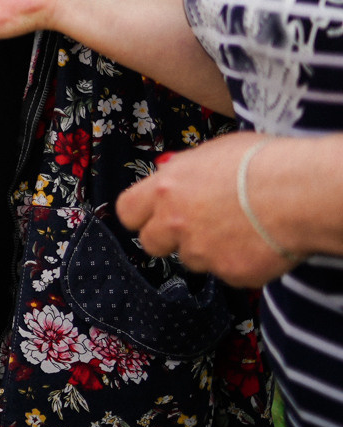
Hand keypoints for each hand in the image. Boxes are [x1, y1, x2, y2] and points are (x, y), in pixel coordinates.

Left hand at [117, 134, 297, 287]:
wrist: (298, 193)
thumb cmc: (263, 163)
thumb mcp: (212, 153)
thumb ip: (184, 170)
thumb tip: (172, 172)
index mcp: (166, 188)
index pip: (127, 211)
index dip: (140, 215)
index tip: (152, 216)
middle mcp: (175, 222)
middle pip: (151, 243)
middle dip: (169, 239)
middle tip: (196, 228)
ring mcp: (201, 251)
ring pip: (192, 259)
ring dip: (208, 250)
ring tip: (239, 230)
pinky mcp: (229, 273)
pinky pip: (227, 273)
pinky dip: (240, 263)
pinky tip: (258, 244)